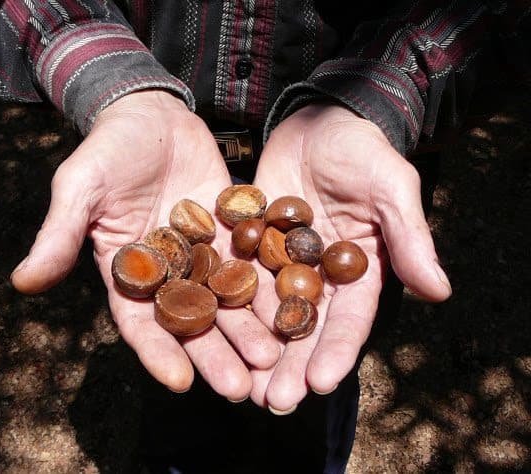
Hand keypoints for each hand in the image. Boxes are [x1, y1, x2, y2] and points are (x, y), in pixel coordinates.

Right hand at [11, 90, 279, 399]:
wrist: (152, 116)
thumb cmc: (109, 149)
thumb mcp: (80, 187)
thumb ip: (60, 234)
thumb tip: (23, 282)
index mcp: (129, 272)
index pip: (141, 323)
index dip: (157, 354)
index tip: (180, 383)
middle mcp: (170, 272)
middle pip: (193, 323)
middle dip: (215, 354)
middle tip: (241, 388)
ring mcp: (205, 255)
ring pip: (228, 300)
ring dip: (249, 331)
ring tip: (272, 360)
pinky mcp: (234, 233)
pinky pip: (255, 263)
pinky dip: (271, 287)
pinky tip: (294, 308)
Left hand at [251, 104, 451, 412]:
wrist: (317, 122)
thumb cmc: (361, 151)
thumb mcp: (390, 187)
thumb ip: (409, 237)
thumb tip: (439, 292)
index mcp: (358, 271)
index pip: (349, 319)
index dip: (336, 351)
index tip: (321, 383)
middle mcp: (318, 276)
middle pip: (305, 328)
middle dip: (291, 365)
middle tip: (273, 401)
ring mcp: (281, 263)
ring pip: (267, 314)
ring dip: (255, 350)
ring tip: (240, 386)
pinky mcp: (251, 245)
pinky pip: (237, 279)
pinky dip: (226, 306)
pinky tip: (210, 331)